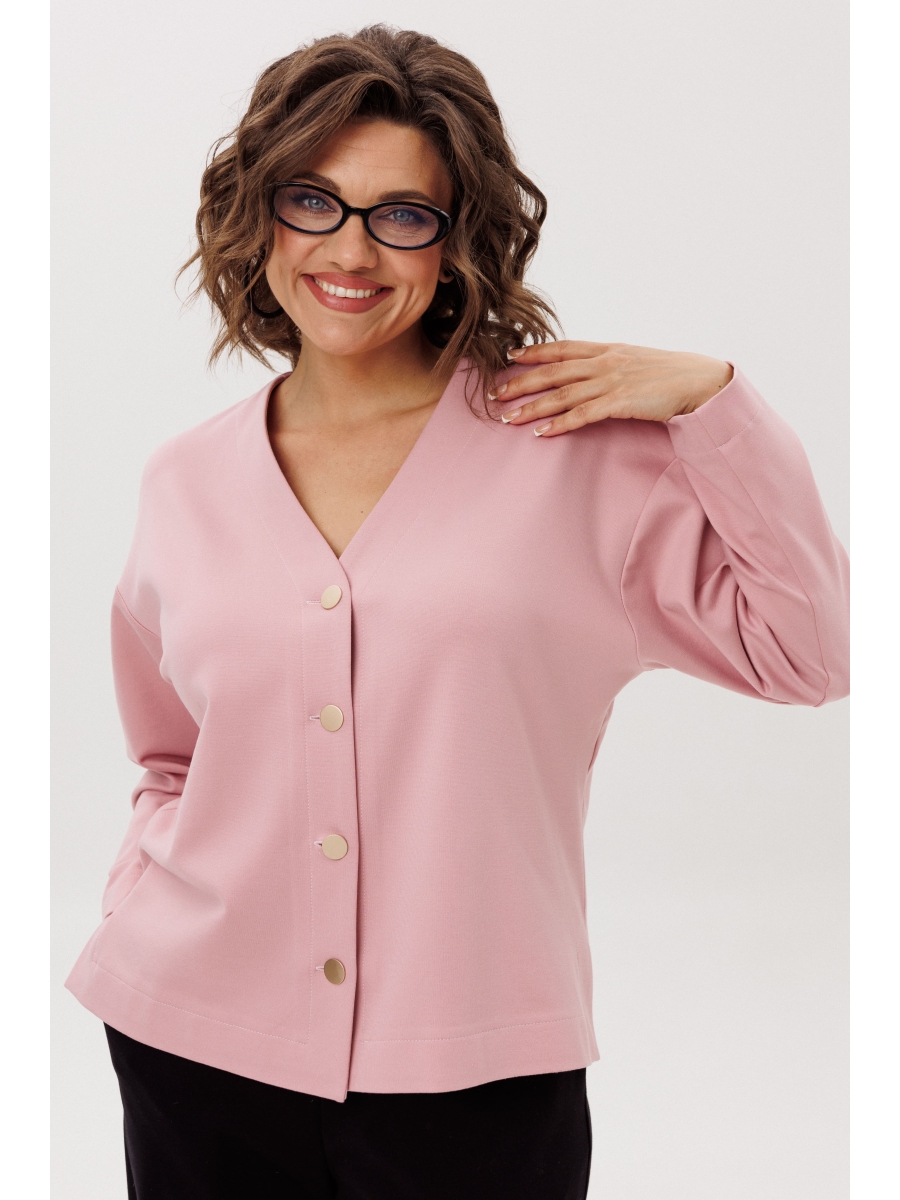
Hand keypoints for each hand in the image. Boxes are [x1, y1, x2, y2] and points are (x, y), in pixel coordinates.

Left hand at [492, 341, 733, 435]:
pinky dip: (560, 424)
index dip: (534, 352)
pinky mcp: (620, 403)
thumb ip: (610, 365)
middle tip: (494, 394)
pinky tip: (541, 433)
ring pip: (562, 394)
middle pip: (553, 372)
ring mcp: (611, 382)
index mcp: (607, 349)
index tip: (509, 357)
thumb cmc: (671, 375)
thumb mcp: (635, 361)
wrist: (700, 381)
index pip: (562, 347)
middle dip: (520, 382)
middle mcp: (604, 362)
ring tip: (508, 418)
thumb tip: (590, 372)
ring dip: (532, 407)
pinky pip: (582, 415)